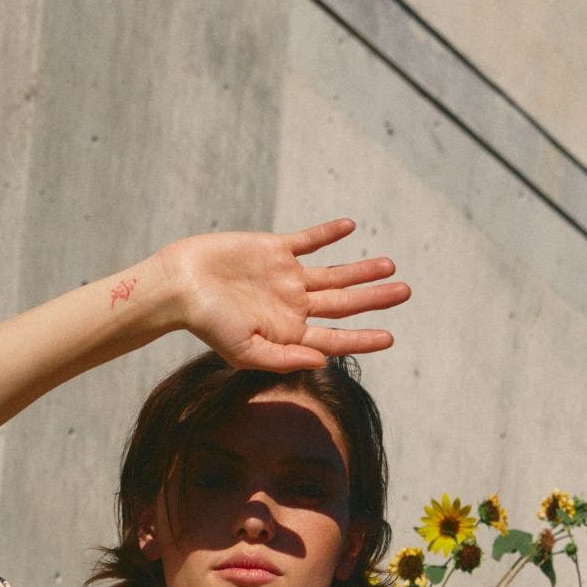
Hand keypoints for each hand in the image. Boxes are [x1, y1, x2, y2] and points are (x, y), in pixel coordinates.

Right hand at [163, 224, 409, 372]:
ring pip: (334, 274)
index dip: (362, 339)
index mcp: (288, 333)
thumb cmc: (207, 324)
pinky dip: (328, 234)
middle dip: (374, 298)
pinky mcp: (274, 250)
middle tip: (405, 292)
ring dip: (361, 270)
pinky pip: (309, 240)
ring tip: (390, 265)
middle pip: (343, 303)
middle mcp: (292, 306)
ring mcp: (285, 277)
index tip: (390, 337)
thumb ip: (283, 358)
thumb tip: (323, 359)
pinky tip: (349, 227)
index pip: (334, 337)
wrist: (180, 286)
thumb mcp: (244, 350)